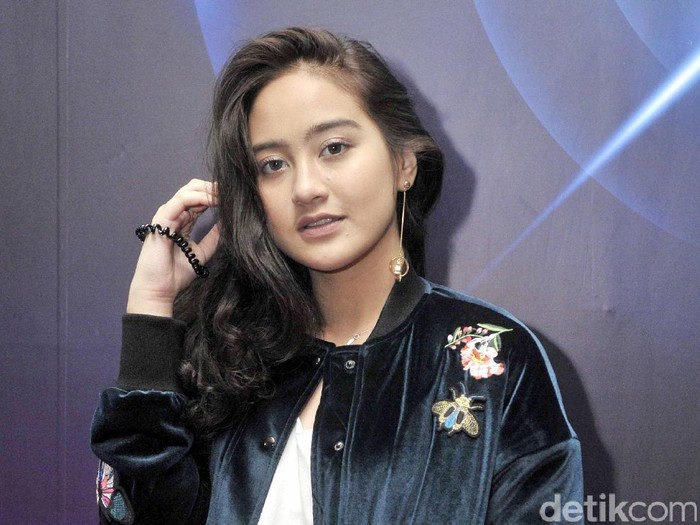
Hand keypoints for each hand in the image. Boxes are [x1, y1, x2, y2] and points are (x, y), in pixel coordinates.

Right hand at [127, 179, 218, 316]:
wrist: (159, 289)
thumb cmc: (176, 274)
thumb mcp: (202, 252)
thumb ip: (213, 237)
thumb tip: (226, 223)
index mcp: (182, 221)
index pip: (199, 199)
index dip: (216, 196)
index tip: (233, 197)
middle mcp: (174, 215)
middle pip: (193, 189)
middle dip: (212, 188)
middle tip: (230, 191)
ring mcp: (166, 216)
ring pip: (187, 191)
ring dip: (208, 191)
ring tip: (223, 194)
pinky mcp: (161, 220)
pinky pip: (180, 201)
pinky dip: (198, 198)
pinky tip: (212, 200)